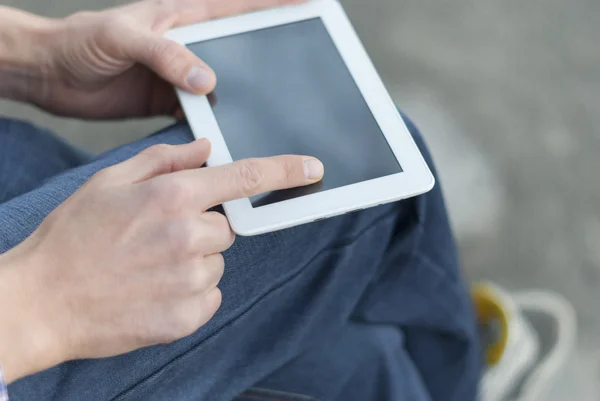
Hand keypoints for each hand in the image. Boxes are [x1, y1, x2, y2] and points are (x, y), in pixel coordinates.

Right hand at [0, 142, 323, 382]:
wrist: (42, 300)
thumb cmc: (72, 238)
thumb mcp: (110, 182)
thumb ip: (164, 160)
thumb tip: (205, 148)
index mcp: (171, 196)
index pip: (243, 177)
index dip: (283, 170)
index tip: (311, 168)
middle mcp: (188, 236)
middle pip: (227, 228)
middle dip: (202, 228)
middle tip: (159, 237)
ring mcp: (189, 280)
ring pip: (217, 262)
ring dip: (194, 262)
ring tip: (150, 266)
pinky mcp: (186, 317)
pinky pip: (210, 295)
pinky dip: (191, 293)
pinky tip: (155, 289)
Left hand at [32, 0, 303, 118]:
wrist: (53, 75)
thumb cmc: (82, 41)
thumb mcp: (122, 37)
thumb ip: (164, 54)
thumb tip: (206, 80)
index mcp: (184, 17)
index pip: (239, 7)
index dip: (276, 3)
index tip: (309, 5)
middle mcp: (190, 47)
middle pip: (242, 51)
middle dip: (271, 58)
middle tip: (299, 71)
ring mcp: (182, 76)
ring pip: (225, 87)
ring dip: (244, 99)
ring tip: (272, 110)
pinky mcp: (171, 103)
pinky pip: (203, 114)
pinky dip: (216, 124)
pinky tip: (229, 135)